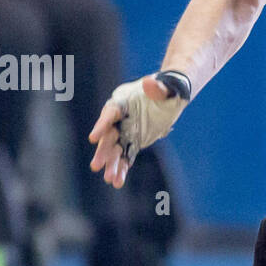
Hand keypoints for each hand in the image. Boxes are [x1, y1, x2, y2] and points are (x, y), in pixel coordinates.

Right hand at [88, 72, 188, 187]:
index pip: (110, 113)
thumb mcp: (167, 87)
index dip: (101, 125)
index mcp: (123, 101)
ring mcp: (126, 131)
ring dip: (112, 165)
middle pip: (108, 136)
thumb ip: (158, 87)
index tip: (93, 138)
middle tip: (96, 166)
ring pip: (116, 150)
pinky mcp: (134, 141)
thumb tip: (150, 84)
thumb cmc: (168, 88)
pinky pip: (126, 156)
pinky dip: (123, 168)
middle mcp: (120, 118)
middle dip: (103, 152)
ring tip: (110, 180)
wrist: (171, 95)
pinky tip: (118, 182)